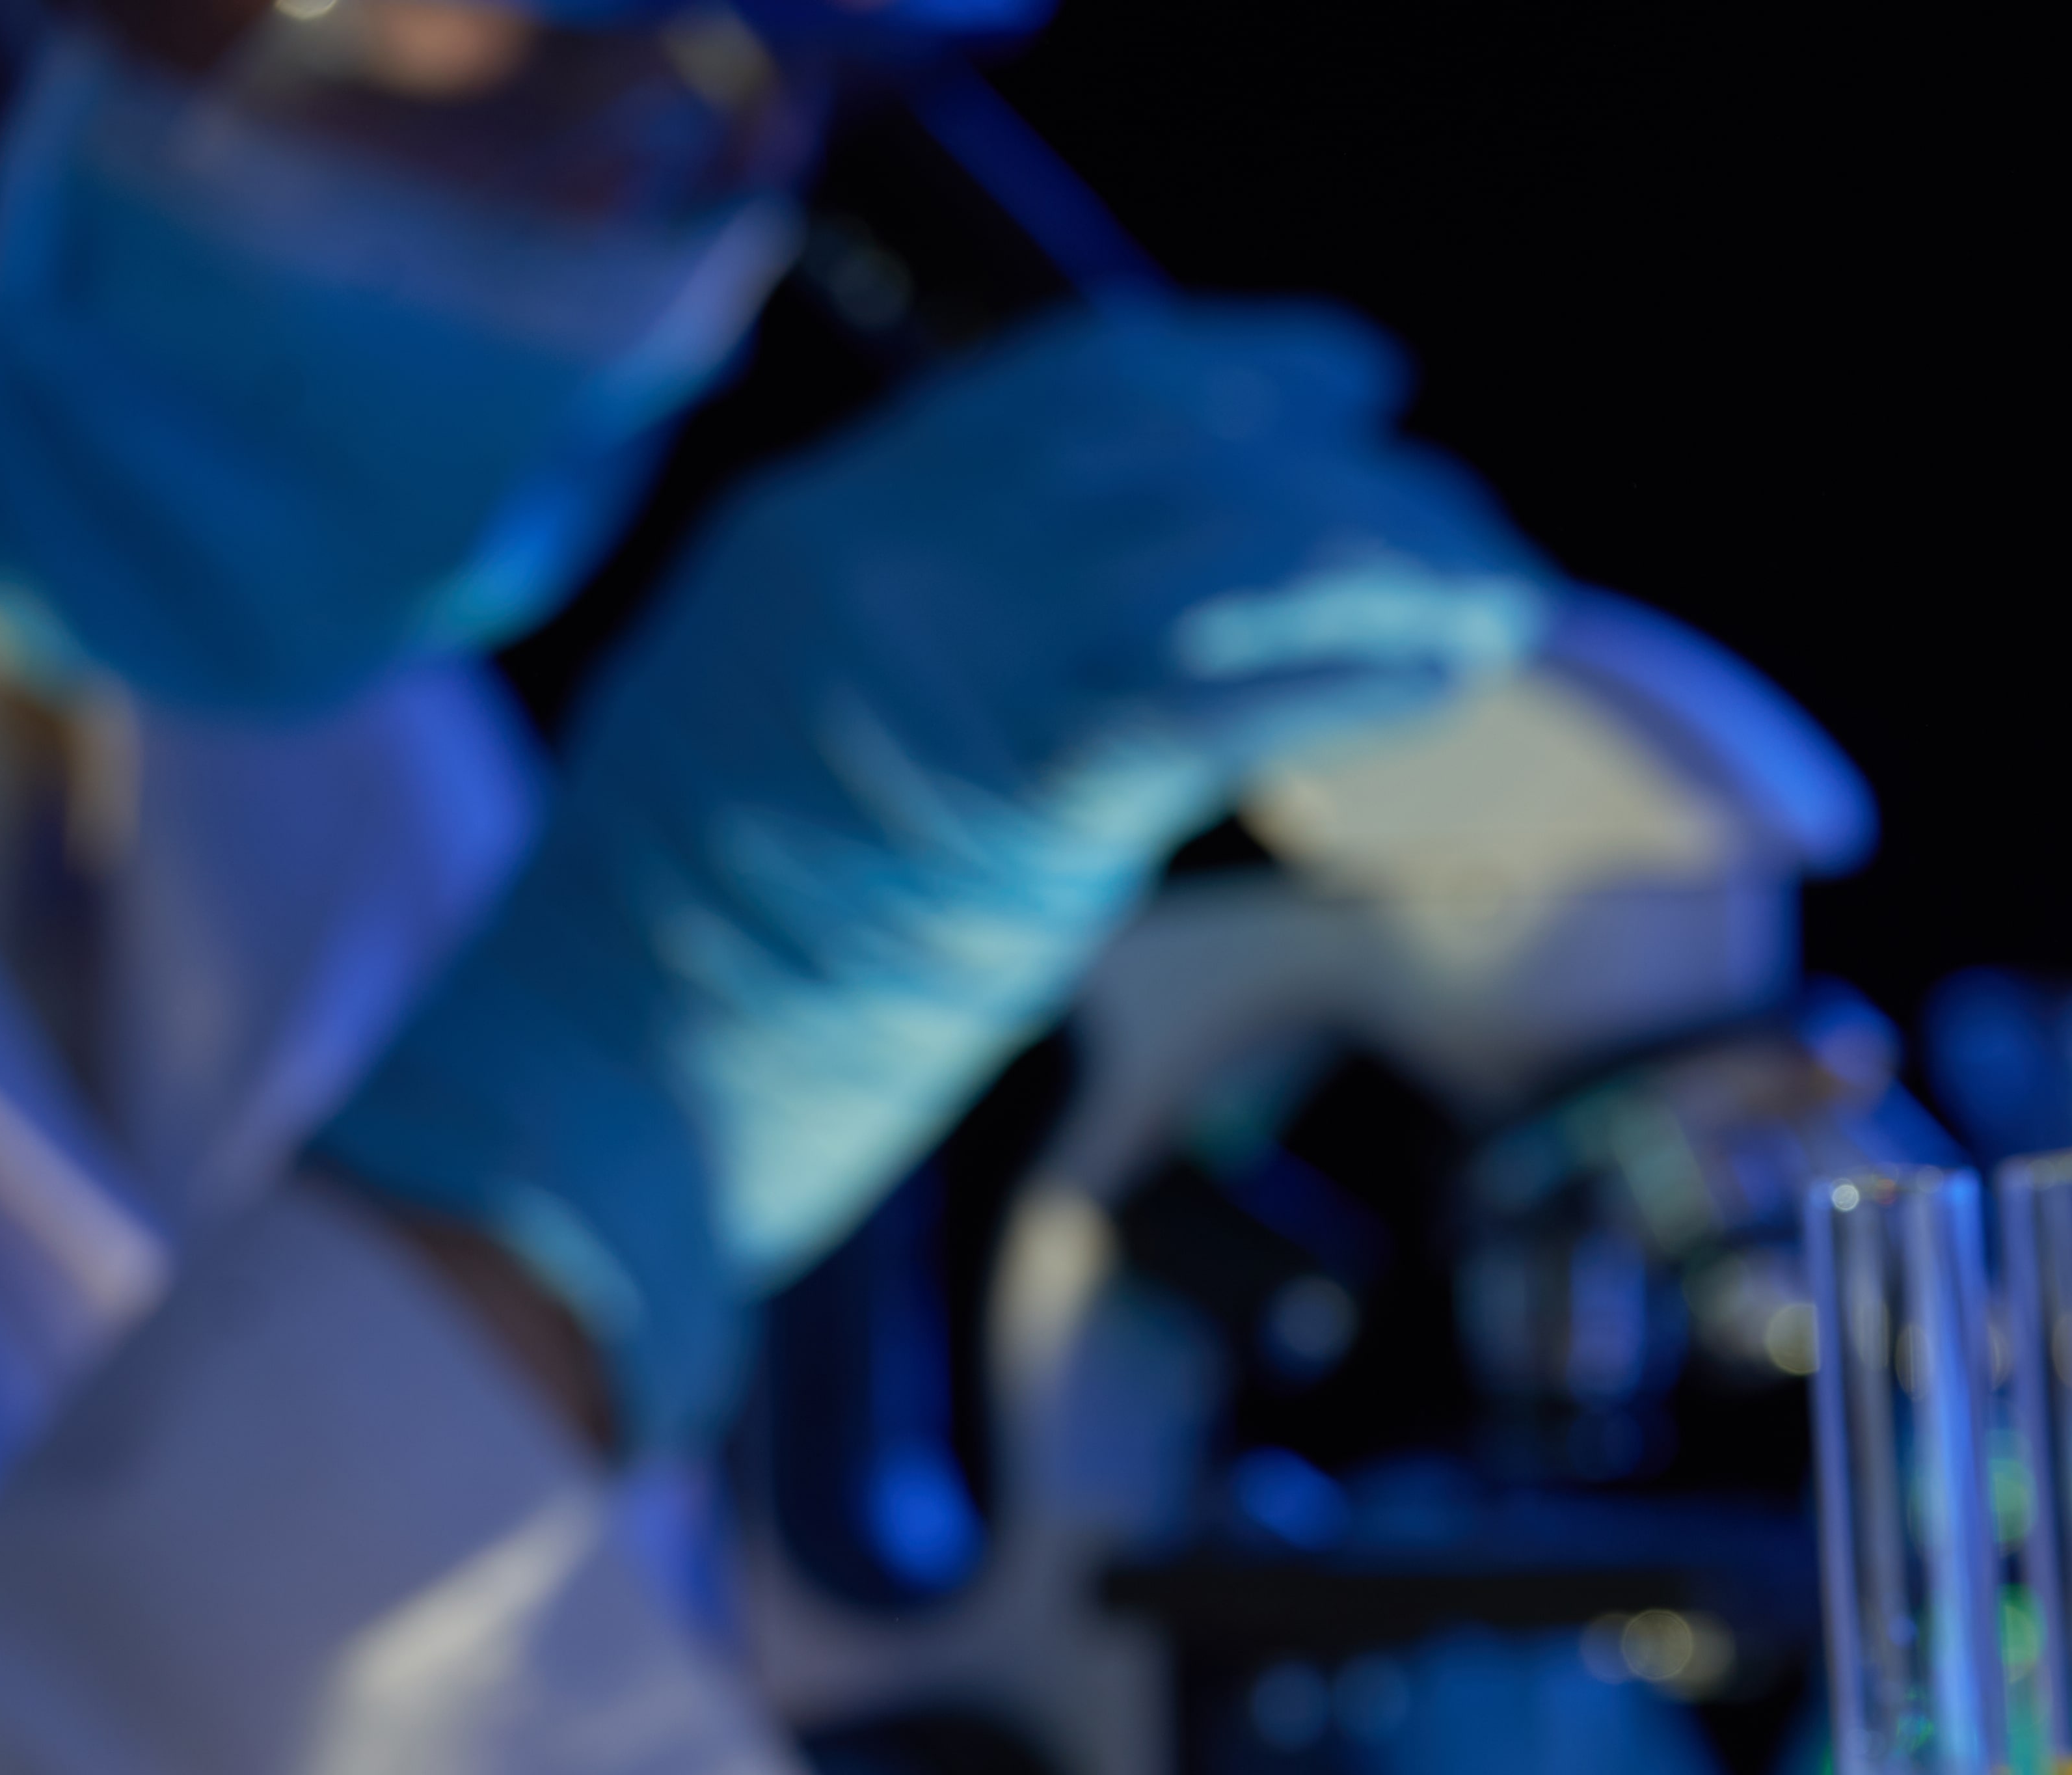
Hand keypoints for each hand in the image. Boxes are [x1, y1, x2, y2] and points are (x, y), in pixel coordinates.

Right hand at [316, 299, 1546, 1444]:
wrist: (576, 1106)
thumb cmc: (672, 981)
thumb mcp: (769, 747)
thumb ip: (904, 672)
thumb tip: (1073, 664)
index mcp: (812, 534)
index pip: (1058, 389)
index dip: (1224, 370)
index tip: (1342, 383)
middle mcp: (876, 555)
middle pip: (1165, 444)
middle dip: (1340, 464)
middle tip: (1458, 511)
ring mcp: (940, 662)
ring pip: (1220, 549)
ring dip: (1388, 563)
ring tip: (1494, 591)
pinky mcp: (1013, 789)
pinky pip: (1227, 692)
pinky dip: (1355, 671)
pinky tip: (1446, 672)